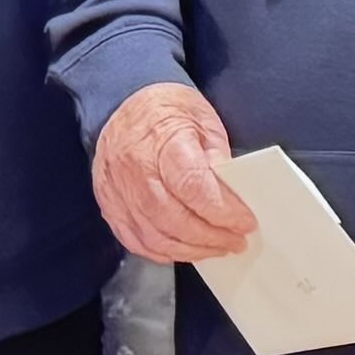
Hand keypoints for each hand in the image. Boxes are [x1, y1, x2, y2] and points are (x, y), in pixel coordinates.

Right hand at [91, 82, 258, 263]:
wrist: (120, 102)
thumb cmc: (166, 109)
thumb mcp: (203, 119)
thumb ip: (217, 157)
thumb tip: (230, 193)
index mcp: (162, 141)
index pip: (193, 187)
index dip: (222, 211)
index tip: (245, 223)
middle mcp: (135, 169)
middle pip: (173, 219)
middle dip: (210, 237)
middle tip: (236, 242)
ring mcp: (118, 190)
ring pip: (154, 236)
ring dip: (190, 250)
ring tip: (216, 249)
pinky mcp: (109, 204)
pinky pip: (134, 240)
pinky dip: (162, 252)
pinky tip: (184, 250)